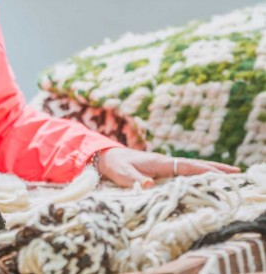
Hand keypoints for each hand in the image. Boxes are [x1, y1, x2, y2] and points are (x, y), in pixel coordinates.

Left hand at [97, 147, 239, 188]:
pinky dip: (197, 175)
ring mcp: (164, 166)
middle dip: (215, 169)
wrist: (105, 157)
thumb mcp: (122, 173)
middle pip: (195, 165)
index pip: (186, 166)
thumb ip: (134, 180)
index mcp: (159, 162)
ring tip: (230, 176)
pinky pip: (183, 173)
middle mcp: (165, 163)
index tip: (222, 174)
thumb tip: (149, 185)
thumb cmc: (115, 165)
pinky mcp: (161, 171)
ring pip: (191, 168)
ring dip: (209, 171)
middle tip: (237, 173)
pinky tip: (206, 180)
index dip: (204, 171)